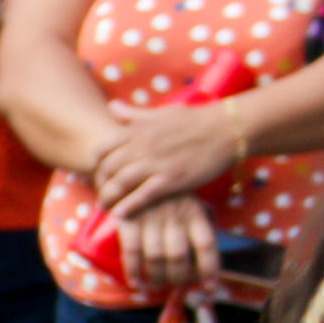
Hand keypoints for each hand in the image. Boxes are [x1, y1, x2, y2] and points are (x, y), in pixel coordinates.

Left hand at [92, 101, 243, 217]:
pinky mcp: (171, 179)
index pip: (100, 150)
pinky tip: (120, 215)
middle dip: (100, 184)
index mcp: (136, 131)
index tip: (99, 174)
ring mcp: (155, 163)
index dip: (95, 165)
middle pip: (106, 169)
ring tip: (106, 207)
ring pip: (119, 184)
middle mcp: (141, 146)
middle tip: (102, 194)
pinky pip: (142, 196)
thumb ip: (133, 114)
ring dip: (108, 198)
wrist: (228, 129)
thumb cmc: (194, 121)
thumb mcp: (160, 113)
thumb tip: (111, 107)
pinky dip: (128, 206)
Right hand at [113, 194, 218, 289]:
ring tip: (156, 286)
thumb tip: (208, 263)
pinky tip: (136, 282)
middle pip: (179, 255)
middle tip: (175, 285)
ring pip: (155, 257)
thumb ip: (199, 229)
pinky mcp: (127, 220)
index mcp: (194, 212)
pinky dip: (133, 271)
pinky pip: (131, 251)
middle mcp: (173, 215)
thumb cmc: (167, 198)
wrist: (133, 177)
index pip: (206, 244)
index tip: (209, 287)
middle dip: (177, 278)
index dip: (209, 268)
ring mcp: (149, 217)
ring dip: (156, 278)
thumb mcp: (190, 205)